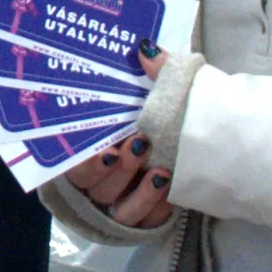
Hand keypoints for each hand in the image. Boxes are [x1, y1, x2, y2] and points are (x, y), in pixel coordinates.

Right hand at [59, 54, 173, 230]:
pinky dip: (155, 208)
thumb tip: (145, 49)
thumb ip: (149, 75)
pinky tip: (170, 191)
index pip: (71, 165)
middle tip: (139, 146)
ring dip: (139, 192)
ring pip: (119, 210)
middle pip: (93, 189)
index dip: (85, 161)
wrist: (200, 143)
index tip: (106, 147)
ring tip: (161, 172)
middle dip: (115, 171)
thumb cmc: (160, 116)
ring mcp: (118, 204)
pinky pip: (143, 223)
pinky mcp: (141, 220)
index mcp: (87, 151)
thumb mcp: (152, 95)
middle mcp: (97, 182)